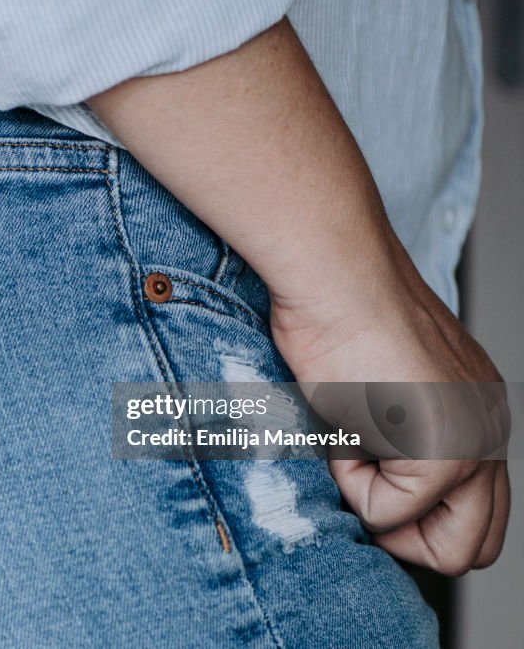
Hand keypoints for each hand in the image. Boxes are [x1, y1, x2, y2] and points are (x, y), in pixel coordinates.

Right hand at [270, 256, 510, 575]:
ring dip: (385, 515)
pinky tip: (343, 425)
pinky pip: (391, 514)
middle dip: (408, 533)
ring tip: (354, 449)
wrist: (335, 276)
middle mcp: (490, 433)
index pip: (473, 514)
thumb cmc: (338, 314)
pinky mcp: (447, 453)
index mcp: (478, 414)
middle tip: (363, 480)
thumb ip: (399, 438)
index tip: (367, 469)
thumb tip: (373, 492)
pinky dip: (350, 482)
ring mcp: (476, 446)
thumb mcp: (378, 388)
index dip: (412, 516)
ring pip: (445, 549)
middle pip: (473, 546)